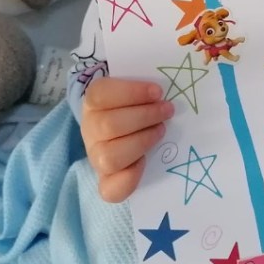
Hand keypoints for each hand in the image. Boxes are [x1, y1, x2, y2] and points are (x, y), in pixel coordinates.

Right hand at [81, 78, 174, 202]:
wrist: (122, 131)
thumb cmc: (133, 104)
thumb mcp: (135, 89)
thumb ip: (145, 85)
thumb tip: (173, 74)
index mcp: (93, 102)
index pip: (100, 94)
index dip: (131, 92)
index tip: (158, 91)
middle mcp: (90, 129)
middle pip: (108, 125)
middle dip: (144, 116)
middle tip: (168, 110)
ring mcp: (96, 157)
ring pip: (110, 157)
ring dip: (141, 142)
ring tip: (161, 130)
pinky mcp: (105, 180)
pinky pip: (110, 189)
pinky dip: (130, 178)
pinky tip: (146, 162)